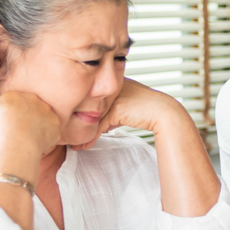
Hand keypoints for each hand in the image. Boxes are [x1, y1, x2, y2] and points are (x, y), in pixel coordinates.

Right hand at [0, 91, 61, 158]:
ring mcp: (45, 109)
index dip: (13, 113)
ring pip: (43, 116)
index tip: (11, 123)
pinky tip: (39, 143)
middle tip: (23, 130)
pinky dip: (48, 136)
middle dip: (28, 116)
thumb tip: (0, 121)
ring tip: (30, 139)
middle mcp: (31, 98)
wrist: (15, 147)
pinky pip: (52, 128)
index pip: (14, 101)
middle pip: (30, 105)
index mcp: (12, 96)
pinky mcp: (55, 121)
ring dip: (39, 125)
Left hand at [72, 79, 190, 149]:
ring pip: (89, 117)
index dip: (79, 115)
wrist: (162, 112)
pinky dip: (91, 138)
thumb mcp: (122, 110)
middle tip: (66, 137)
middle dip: (75, 123)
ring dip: (81, 133)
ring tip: (73, 145)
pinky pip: (98, 126)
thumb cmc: (144, 111)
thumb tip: (96, 129)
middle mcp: (108, 87)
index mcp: (108, 83)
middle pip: (85, 107)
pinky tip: (84, 146)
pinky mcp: (115, 108)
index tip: (70, 127)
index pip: (87, 99)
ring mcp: (111, 97)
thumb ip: (109, 114)